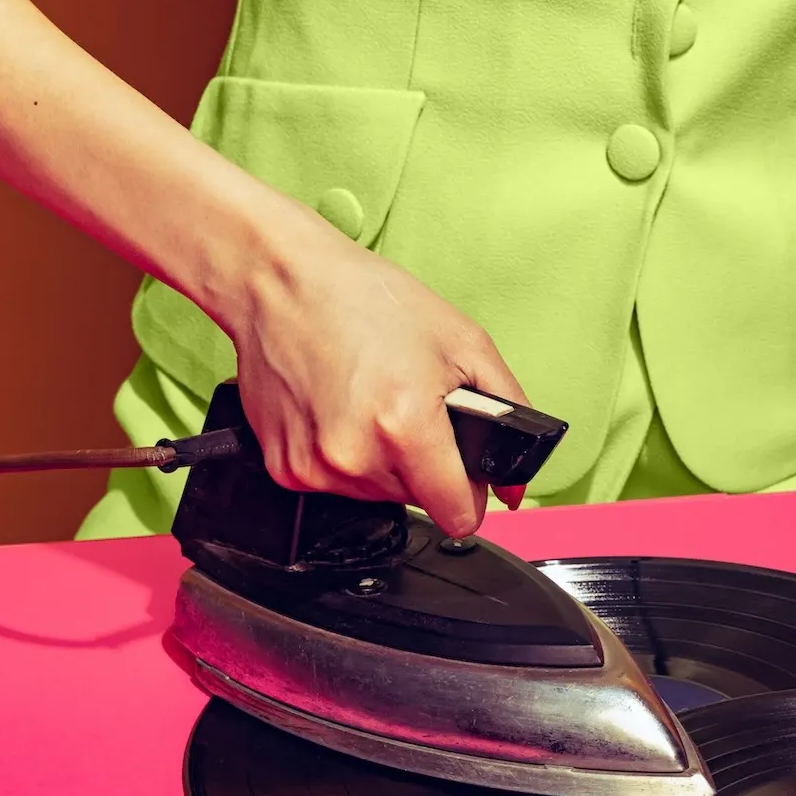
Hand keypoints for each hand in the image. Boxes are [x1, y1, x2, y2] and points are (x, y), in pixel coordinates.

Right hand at [220, 208, 528, 536]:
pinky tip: (337, 409)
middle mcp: (356, 457)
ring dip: (382, 460)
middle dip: (423, 464)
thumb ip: (509, 414)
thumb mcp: (465, 343)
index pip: (458, 516)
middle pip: (417, 499)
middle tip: (406, 406)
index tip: (463, 476)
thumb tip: (515, 483)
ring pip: (376, 493)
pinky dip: (342, 455)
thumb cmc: (365, 300)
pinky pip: (334, 482)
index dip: (469, 494)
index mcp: (406, 428)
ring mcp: (315, 467)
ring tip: (370, 401)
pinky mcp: (284, 468)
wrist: (280, 279)